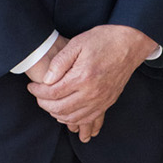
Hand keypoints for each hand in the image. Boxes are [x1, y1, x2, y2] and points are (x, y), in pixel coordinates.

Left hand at [27, 25, 157, 141]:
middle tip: (38, 96)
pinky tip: (68, 118)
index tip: (31, 87)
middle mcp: (92, 93)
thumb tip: (47, 80)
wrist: (130, 44)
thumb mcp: (77, 43)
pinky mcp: (107, 103)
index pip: (53, 93)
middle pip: (60, 109)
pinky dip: (76, 122)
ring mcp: (101, 100)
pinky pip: (89, 120)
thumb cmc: (103, 40)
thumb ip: (59, 62)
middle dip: (44, 105)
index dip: (38, 92)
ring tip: (49, 104)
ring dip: (57, 115)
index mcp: (82, 77)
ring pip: (73, 118)